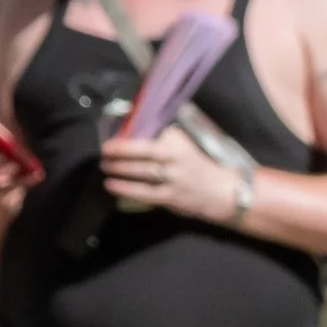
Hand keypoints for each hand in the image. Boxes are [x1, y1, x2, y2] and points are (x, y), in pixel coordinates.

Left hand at [98, 123, 252, 224]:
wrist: (223, 192)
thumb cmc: (199, 165)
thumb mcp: (185, 144)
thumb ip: (164, 138)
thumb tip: (134, 129)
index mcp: (177, 141)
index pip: (150, 132)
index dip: (130, 135)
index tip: (115, 133)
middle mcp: (175, 157)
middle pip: (142, 152)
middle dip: (119, 152)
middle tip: (103, 151)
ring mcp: (173, 178)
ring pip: (140, 172)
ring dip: (119, 169)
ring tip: (104, 166)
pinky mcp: (170, 197)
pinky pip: (144, 192)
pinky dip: (125, 189)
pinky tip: (111, 186)